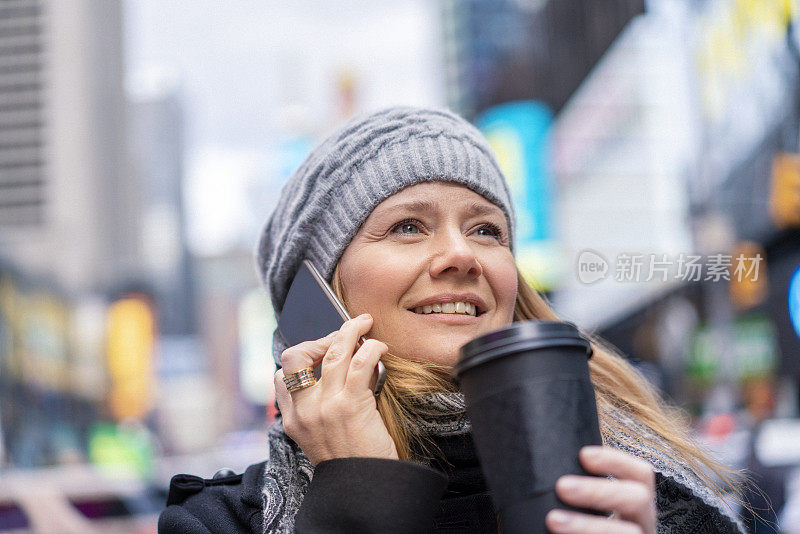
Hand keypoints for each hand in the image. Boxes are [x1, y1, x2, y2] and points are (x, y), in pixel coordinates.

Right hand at [274, 314, 397, 464]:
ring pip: (333, 352)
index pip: (281, 377)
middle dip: (320, 338)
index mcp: (293, 421)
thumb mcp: (323, 436)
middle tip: (342, 335)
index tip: (322, 352)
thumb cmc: (353, 461)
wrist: (366, 488)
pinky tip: (379, 347)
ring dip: (350, 330)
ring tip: (364, 323)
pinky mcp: (351, 406)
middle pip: (297, 356)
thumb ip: (323, 404)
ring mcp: (325, 408)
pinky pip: (359, 362)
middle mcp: (303, 412)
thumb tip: (346, 363)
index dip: (301, 358)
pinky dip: (371, 347)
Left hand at [545, 446, 655, 533]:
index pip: (641, 474)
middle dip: (599, 491)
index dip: (616, 460)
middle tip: (562, 487)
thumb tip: (541, 454)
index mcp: (635, 506)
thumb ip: (576, 491)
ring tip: (553, 521)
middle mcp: (643, 526)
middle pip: (638, 499)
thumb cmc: (580, 530)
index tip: (582, 454)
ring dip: (588, 526)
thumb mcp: (585, 510)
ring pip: (628, 533)